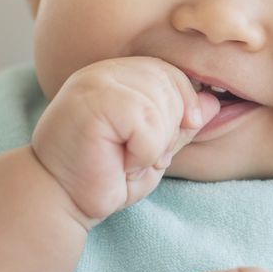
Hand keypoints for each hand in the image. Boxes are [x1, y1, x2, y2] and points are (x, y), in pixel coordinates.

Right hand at [30, 57, 218, 226]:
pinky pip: (147, 124)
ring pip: (163, 106)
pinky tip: (120, 164)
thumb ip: (180, 124)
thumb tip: (213, 101)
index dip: (184, 106)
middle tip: (139, 158)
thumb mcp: (154, 148)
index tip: (166, 145)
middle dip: (169, 131)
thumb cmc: (104, 176)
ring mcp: (96, 82)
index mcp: (117, 75)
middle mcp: (105, 71)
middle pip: (172, 86)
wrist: (59, 200)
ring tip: (127, 161)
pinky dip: (143, 154)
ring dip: (155, 146)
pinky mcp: (92, 102)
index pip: (172, 73)